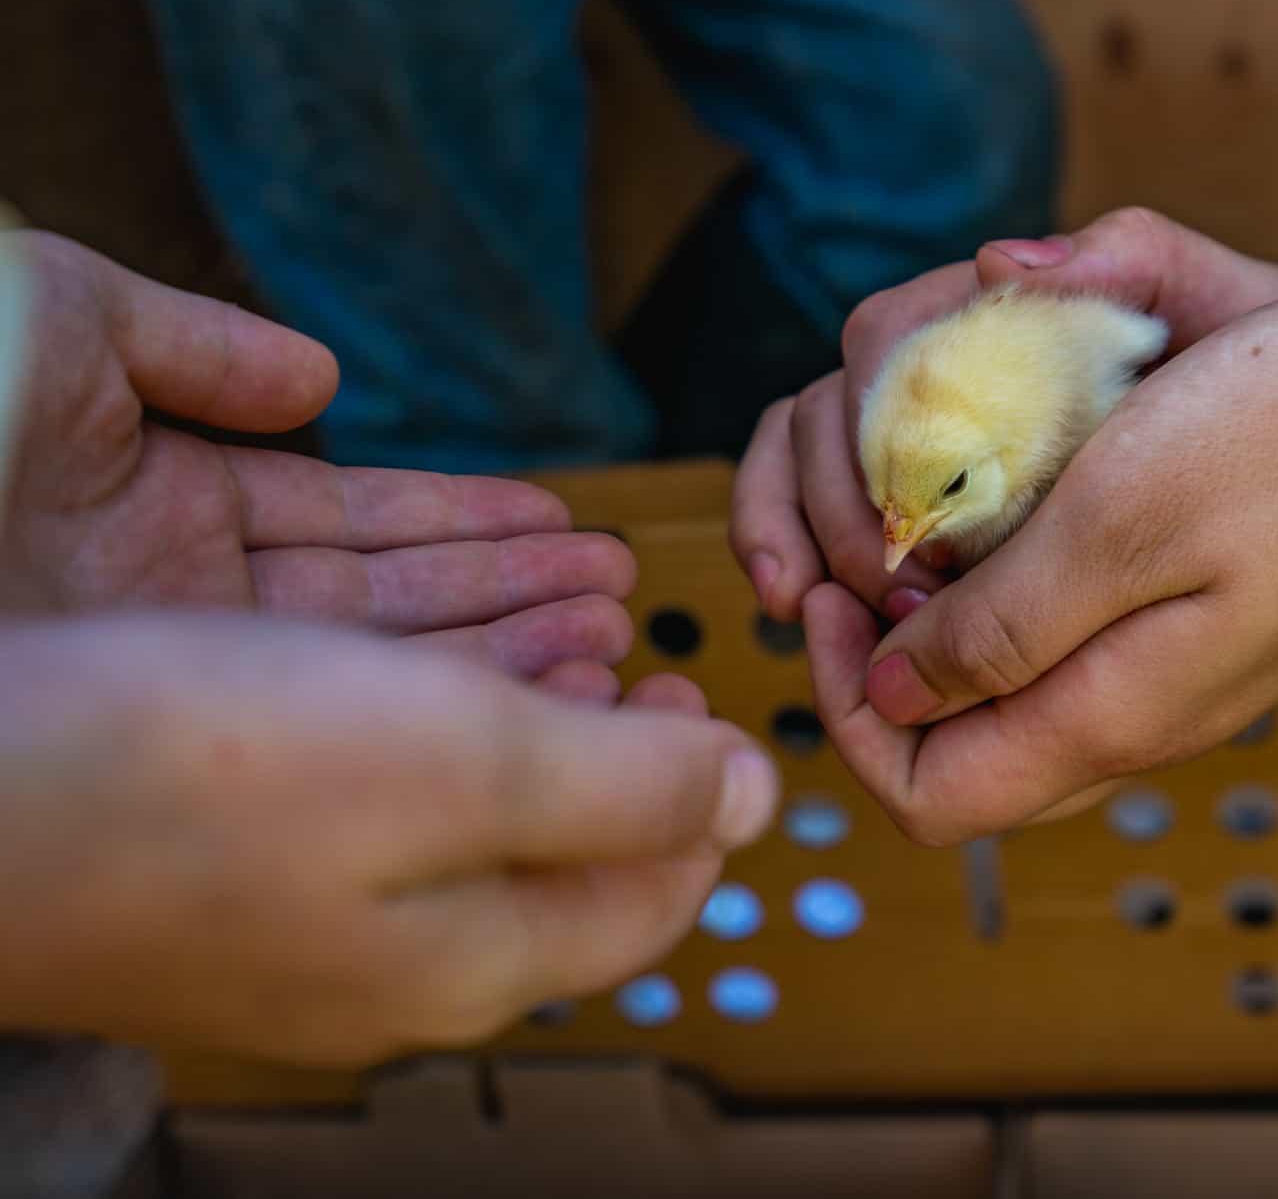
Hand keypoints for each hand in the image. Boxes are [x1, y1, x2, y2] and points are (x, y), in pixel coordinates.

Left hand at [0, 232, 633, 679]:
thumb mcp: (69, 323)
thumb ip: (199, 348)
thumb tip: (321, 376)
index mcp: (154, 503)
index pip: (350, 519)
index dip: (466, 521)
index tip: (566, 523)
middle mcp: (173, 604)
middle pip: (382, 608)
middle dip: (510, 601)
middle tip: (624, 600)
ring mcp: (174, 675)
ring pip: (373, 676)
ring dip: (499, 660)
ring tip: (615, 643)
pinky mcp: (171, 724)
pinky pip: (333, 717)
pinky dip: (440, 707)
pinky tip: (536, 692)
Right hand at [0, 611, 778, 1066]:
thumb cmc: (203, 776)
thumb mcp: (466, 762)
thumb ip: (627, 786)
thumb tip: (762, 797)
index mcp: (475, 962)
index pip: (649, 901)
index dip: (701, 797)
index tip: (696, 685)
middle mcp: (393, 967)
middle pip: (554, 858)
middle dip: (613, 742)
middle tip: (627, 642)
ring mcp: (298, 925)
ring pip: (456, 817)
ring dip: (520, 714)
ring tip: (541, 622)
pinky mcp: (219, 868)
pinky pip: (363, 793)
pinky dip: (416, 714)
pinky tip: (401, 653)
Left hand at [797, 237, 1277, 843]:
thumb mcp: (1121, 519)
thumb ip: (998, 628)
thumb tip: (893, 693)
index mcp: (1110, 715)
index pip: (922, 797)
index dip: (845, 710)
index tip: (833, 592)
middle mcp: (1137, 718)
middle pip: (957, 756)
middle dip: (878, 661)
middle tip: (866, 546)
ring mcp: (1176, 673)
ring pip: (1007, 692)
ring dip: (943, 611)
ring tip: (934, 502)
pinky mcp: (1206, 618)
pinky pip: (1072, 632)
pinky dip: (1013, 574)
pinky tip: (1026, 480)